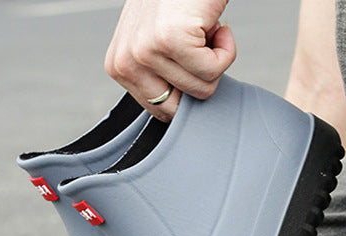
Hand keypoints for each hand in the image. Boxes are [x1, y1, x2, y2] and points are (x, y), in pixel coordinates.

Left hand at [105, 0, 235, 120]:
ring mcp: (146, 51)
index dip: (186, 88)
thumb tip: (180, 114)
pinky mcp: (170, 40)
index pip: (161, 111)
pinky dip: (227, 47)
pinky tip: (213, 23)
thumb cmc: (177, 1)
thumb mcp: (153, 42)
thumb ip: (156, 77)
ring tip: (202, 27)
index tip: (185, 54)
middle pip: (182, 106)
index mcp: (118, 67)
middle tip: (195, 40)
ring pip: (201, 87)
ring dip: (216, 57)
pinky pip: (214, 69)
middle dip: (200, 76)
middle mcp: (126, 62)